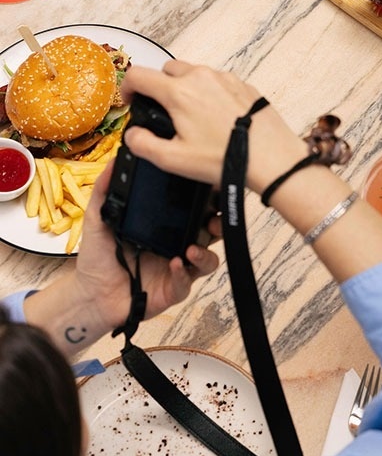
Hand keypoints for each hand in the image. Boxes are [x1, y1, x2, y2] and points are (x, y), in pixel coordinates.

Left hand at [24, 160, 218, 357]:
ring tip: (192, 248)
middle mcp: (177, 244)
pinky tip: (176, 264)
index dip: (207, 199)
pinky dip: (184, 273)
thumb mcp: (98, 218)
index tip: (210, 187)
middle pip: (210, 231)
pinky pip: (187, 282)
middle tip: (214, 219)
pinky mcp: (173, 289)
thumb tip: (115, 161)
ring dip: (205, 252)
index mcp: (166, 225)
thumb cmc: (98, 257)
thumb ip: (105, 190)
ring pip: (208, 259)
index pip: (194, 209)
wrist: (90, 294)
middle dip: (219, 224)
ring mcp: (178, 268)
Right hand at [121, 61, 306, 194]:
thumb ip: (143, 144)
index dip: (127, 88)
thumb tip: (132, 133)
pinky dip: (209, 93)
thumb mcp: (173, 160)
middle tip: (162, 113)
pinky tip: (216, 118)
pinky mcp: (243, 84)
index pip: (139, 75)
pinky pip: (217, 81)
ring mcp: (224, 77)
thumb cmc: (222, 159)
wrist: (271, 157)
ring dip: (185, 88)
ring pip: (194, 73)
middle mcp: (200, 76)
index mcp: (178, 92)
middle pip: (167, 69)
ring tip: (191, 118)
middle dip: (158, 86)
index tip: (130, 102)